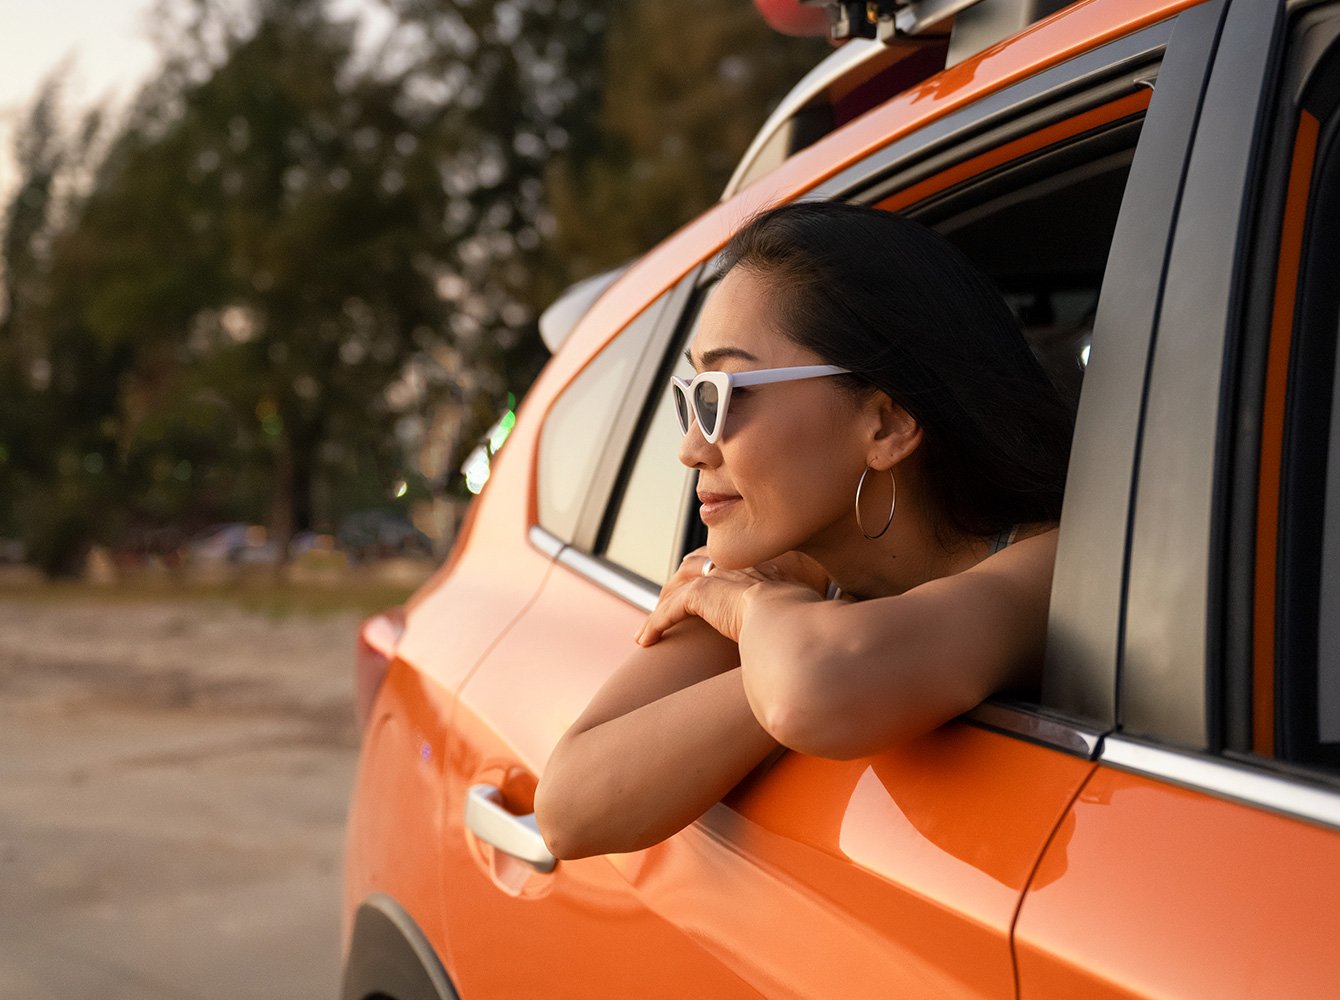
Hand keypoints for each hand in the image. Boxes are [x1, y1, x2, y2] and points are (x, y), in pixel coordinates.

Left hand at [636, 548, 829, 645]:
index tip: (709, 592)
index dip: (718, 577)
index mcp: (773, 570)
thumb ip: (829, 618)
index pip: (738, 567)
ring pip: (683, 585)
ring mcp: (725, 578)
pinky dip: (657, 621)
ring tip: (650, 629)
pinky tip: (646, 640)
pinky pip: (674, 606)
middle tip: (668, 606)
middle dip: (684, 584)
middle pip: (704, 566)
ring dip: (665, 606)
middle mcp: (745, 568)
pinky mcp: (706, 594)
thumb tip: (853, 624)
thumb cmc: (821, 629)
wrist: (803, 631)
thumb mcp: (825, 619)